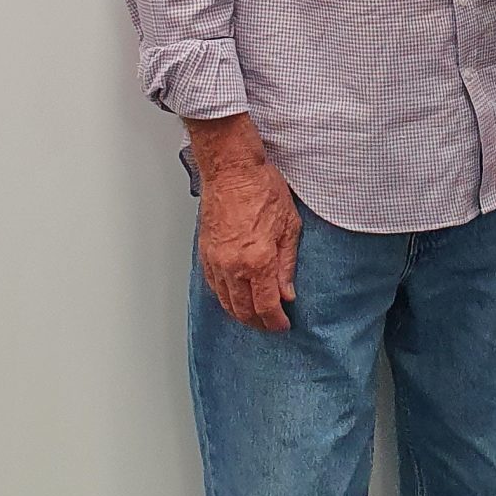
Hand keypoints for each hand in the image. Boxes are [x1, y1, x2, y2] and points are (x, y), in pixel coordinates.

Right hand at [188, 117, 300, 329]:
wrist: (232, 170)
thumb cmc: (261, 189)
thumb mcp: (289, 225)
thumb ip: (287, 264)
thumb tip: (287, 292)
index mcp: (259, 260)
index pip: (267, 306)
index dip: (276, 321)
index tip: (283, 325)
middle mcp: (234, 266)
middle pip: (244, 310)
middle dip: (259, 322)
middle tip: (271, 325)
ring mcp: (216, 261)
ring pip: (226, 302)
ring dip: (241, 314)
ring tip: (254, 316)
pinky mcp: (205, 253)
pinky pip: (214, 286)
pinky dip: (225, 298)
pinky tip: (234, 298)